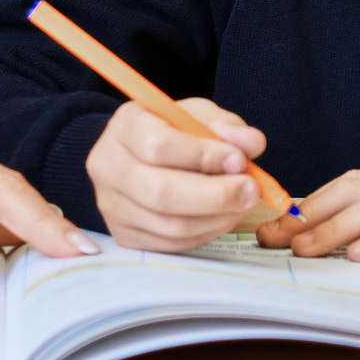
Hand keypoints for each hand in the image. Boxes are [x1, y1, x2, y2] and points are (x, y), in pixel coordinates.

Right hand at [84, 98, 269, 252]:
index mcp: (124, 127)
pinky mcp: (124, 235)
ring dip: (217, 218)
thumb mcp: (196, 115)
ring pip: (170, 225)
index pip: (159, 146)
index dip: (203, 156)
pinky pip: (171, 244)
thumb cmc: (171, 132)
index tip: (239, 160)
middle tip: (251, 190)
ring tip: (243, 204)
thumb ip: (225, 126)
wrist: (138, 156)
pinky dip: (206, 233)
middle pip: (160, 192)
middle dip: (216, 196)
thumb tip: (251, 143)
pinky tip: (223, 217)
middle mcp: (108, 167)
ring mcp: (112, 206)